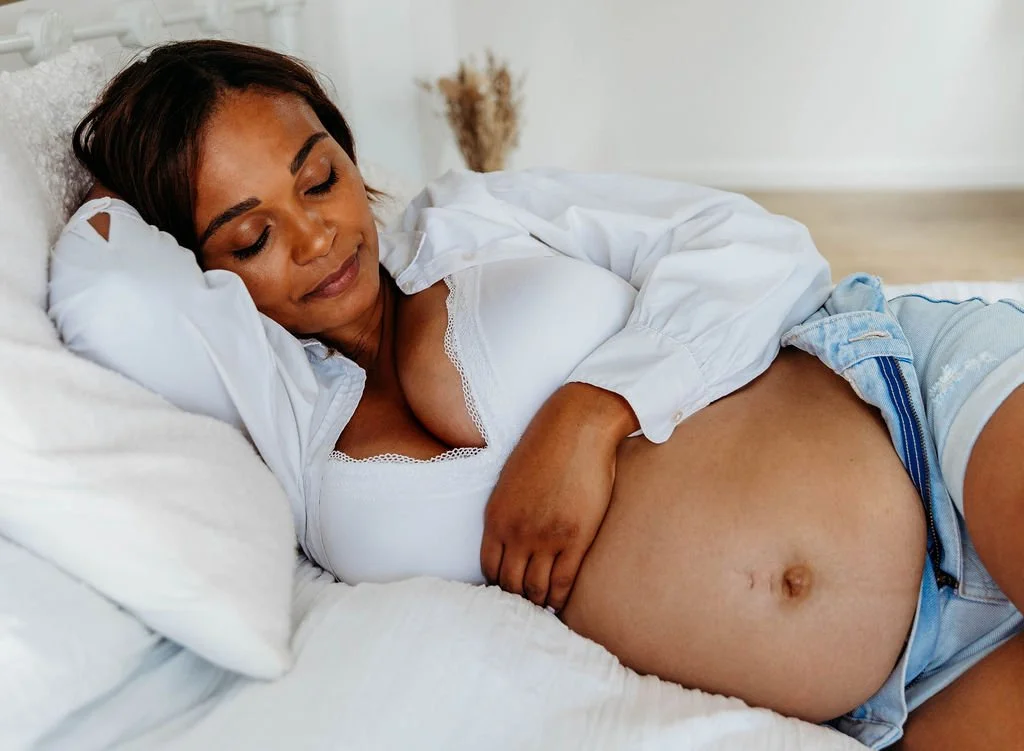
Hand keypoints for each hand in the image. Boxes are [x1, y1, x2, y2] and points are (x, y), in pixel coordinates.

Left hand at [481, 383, 639, 610]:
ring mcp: (546, 538)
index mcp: (496, 518)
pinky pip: (563, 583)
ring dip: (538, 602)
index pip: (489, 569)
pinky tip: (561, 603)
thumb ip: (506, 514)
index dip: (498, 585)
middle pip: (510, 584)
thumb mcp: (510, 482)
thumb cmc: (545, 448)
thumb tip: (509, 540)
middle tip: (526, 606)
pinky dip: (560, 599)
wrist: (577, 427)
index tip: (508, 591)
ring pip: (535, 589)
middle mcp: (516, 533)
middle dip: (517, 598)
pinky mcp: (575, 539)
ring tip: (543, 606)